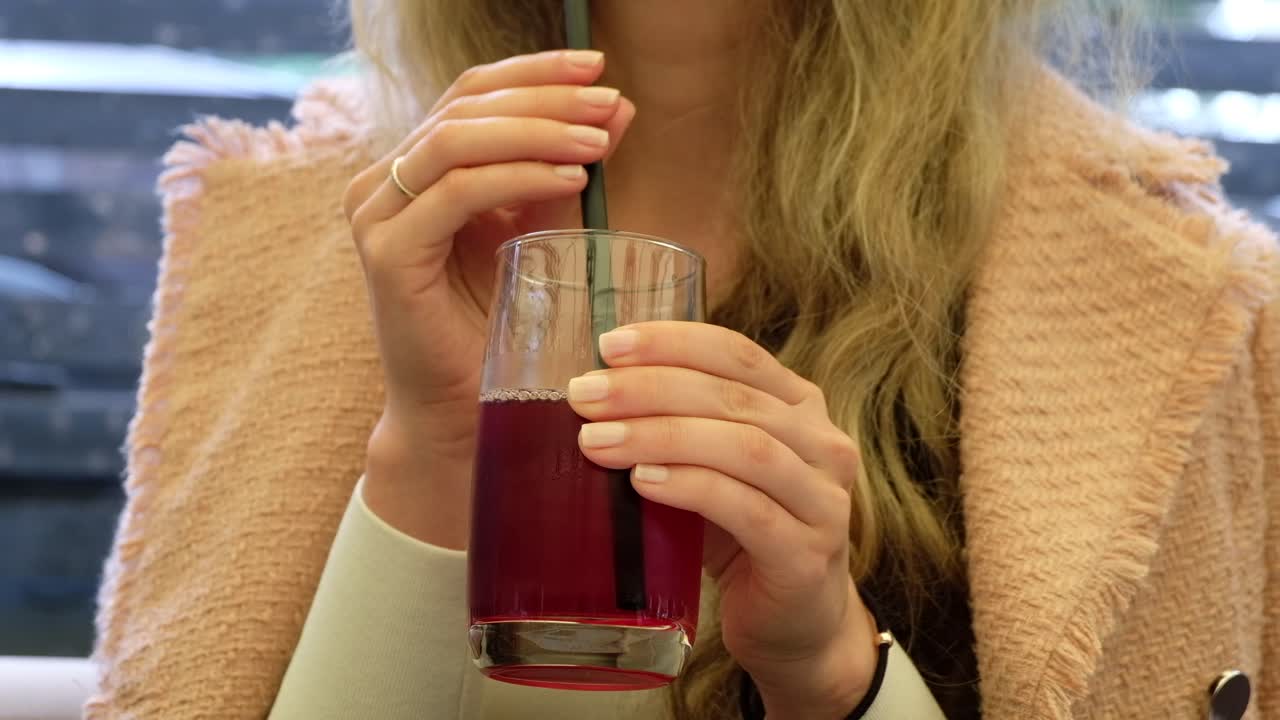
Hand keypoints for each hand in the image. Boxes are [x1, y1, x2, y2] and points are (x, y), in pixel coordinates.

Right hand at [342, 50, 635, 545]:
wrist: (465, 410)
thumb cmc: (501, 327)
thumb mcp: (542, 232)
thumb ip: (568, 169)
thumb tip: (618, 108)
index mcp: (419, 169)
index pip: (471, 94)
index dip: (533, 73)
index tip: (597, 68)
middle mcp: (386, 182)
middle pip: (464, 106)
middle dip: (543, 97)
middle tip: (606, 101)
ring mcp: (378, 215)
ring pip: (455, 139)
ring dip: (535, 131)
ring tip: (598, 141)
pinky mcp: (387, 254)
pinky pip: (454, 192)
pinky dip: (516, 177)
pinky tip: (570, 178)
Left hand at [568, 322, 879, 718]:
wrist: (795, 626)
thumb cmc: (741, 538)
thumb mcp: (713, 469)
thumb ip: (677, 428)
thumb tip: (589, 398)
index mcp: (800, 408)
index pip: (738, 354)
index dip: (673, 342)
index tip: (609, 345)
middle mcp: (823, 445)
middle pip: (734, 396)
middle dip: (651, 388)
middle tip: (585, 395)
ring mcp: (823, 501)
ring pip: (743, 447)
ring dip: (662, 435)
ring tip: (597, 440)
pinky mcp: (807, 555)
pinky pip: (746, 509)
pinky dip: (691, 488)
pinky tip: (644, 482)